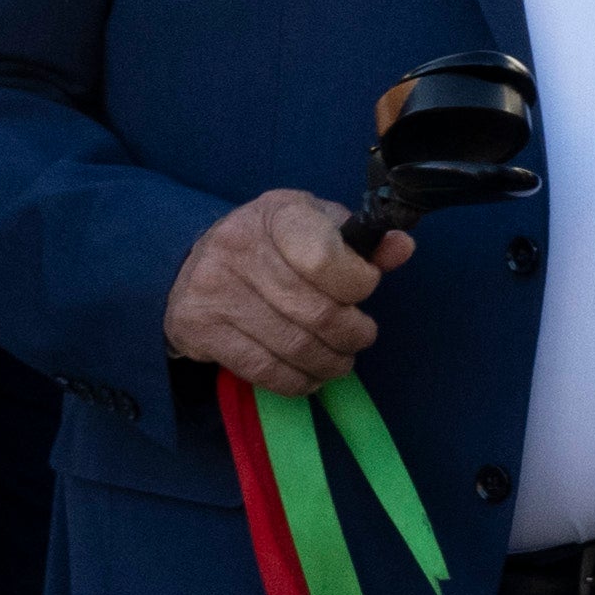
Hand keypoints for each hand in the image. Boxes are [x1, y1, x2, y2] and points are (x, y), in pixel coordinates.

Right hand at [165, 187, 402, 392]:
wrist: (192, 263)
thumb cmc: (272, 244)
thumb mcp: (316, 227)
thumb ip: (361, 242)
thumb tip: (402, 247)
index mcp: (276, 213)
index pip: (326, 260)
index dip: (359, 284)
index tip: (364, 290)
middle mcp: (239, 247)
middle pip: (317, 312)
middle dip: (352, 334)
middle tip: (360, 337)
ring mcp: (214, 289)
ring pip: (293, 346)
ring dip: (329, 363)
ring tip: (340, 360)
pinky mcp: (199, 328)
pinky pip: (263, 369)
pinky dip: (297, 381)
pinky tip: (309, 376)